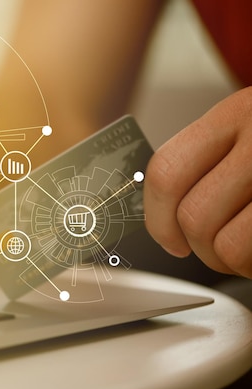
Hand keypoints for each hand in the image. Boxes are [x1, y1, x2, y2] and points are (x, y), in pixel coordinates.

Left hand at [144, 87, 251, 277]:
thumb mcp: (251, 132)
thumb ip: (211, 162)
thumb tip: (166, 216)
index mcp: (233, 114)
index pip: (166, 171)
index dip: (158, 219)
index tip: (169, 240)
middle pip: (192, 215)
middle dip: (200, 248)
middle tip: (218, 250)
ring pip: (225, 243)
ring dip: (233, 262)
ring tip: (249, 250)